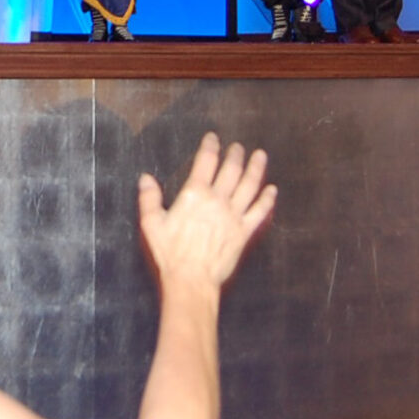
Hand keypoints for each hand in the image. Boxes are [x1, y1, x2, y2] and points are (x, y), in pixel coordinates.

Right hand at [139, 133, 274, 290]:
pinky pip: (259, 212)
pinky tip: (272, 190)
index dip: (210, 147)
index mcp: (195, 195)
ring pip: (249, 186)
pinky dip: (267, 199)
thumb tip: (146, 178)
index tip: (213, 138)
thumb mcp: (151, 223)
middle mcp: (217, 201)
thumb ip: (149, 198)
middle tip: (238, 146)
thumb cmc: (170, 253)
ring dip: (256, 169)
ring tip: (260, 156)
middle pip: (231, 171)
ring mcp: (233, 216)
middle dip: (235, 155)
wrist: (191, 279)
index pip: (205, 162)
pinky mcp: (243, 232)